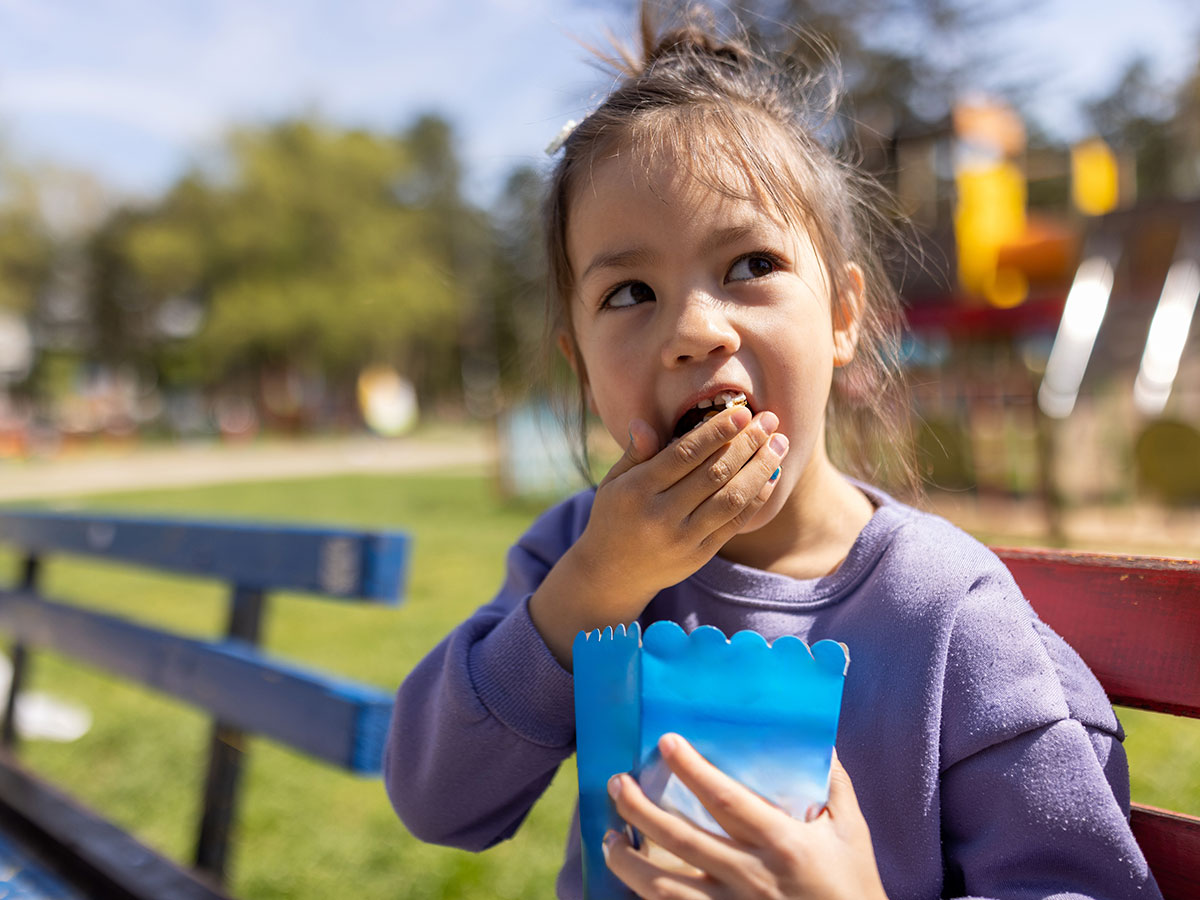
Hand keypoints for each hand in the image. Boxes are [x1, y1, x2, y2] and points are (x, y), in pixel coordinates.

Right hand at [582, 407, 786, 610]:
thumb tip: (643, 423)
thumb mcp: (613, 482)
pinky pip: (735, 523)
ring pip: (731, 498)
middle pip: (714, 473)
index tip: (742, 412)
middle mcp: (661, 515)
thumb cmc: (614, 516)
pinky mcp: (699, 556)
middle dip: (747, 443)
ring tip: (779, 444)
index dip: (716, 432)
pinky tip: (770, 475)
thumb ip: (634, 454)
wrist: (613, 574)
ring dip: (760, 468)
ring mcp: (683, 539)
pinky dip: (756, 498)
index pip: (684, 455)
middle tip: (770, 420)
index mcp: (637, 491)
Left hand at [603, 735, 887, 899]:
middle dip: (640, 810)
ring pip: (664, 887)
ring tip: (607, 838)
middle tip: (617, 783)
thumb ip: (834, 784)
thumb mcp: (851, 832)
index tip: (666, 742)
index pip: (726, 800)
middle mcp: (751, 877)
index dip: (693, 770)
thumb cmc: (853, 886)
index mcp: (782, 843)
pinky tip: (631, 880)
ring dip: (628, 861)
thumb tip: (818, 738)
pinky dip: (646, 898)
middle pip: (682, 840)